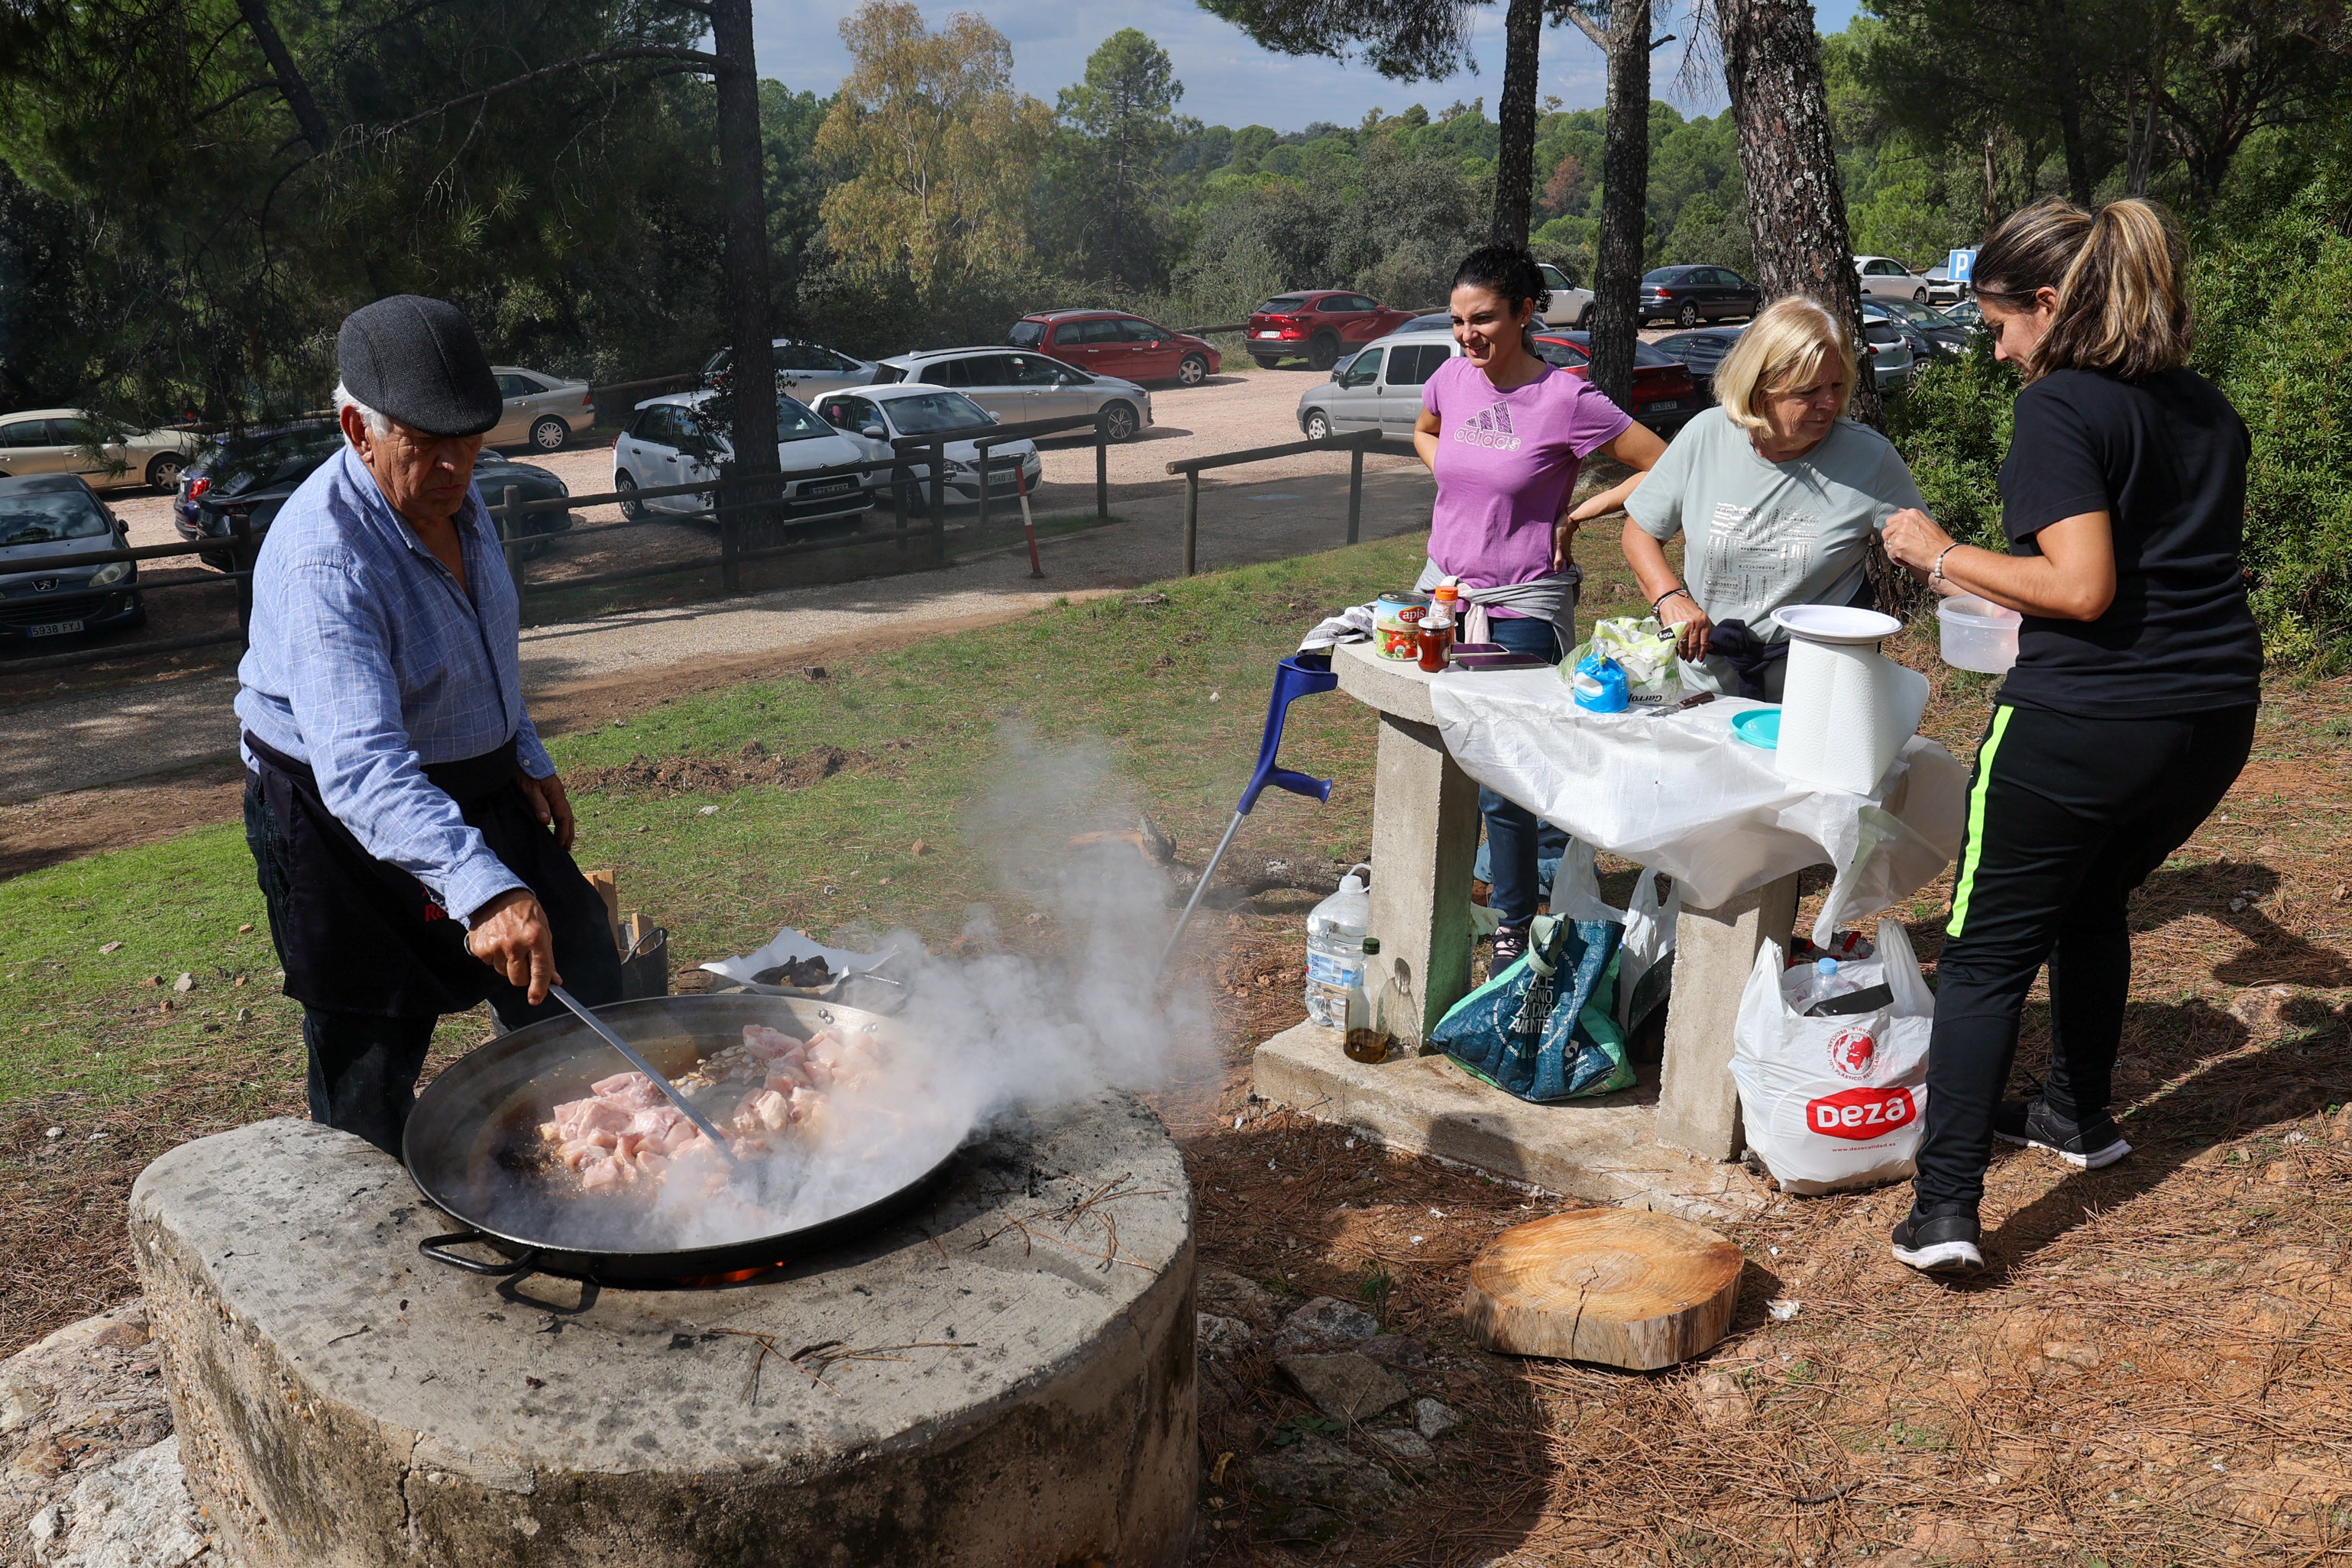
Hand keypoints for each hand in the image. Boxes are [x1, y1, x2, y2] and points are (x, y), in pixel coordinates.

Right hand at [466, 889, 561, 1004]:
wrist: (494, 895)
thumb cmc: (524, 911)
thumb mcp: (543, 928)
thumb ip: (548, 956)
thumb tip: (554, 980)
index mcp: (535, 937)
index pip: (540, 971)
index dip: (539, 989)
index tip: (537, 999)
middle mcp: (514, 944)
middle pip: (519, 979)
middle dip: (523, 975)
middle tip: (523, 960)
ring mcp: (495, 947)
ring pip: (504, 973)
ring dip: (508, 965)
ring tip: (509, 945)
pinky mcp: (480, 949)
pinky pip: (490, 965)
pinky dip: (495, 958)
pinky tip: (497, 942)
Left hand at [515, 768, 574, 849]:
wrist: (522, 753)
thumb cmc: (525, 768)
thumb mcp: (529, 787)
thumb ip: (538, 803)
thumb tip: (547, 821)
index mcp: (556, 793)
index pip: (563, 817)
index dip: (563, 832)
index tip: (561, 846)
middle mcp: (558, 793)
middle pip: (567, 816)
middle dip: (568, 833)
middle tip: (567, 849)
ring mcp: (554, 792)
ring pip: (563, 813)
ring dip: (565, 827)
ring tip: (563, 840)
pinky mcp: (547, 791)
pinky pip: (557, 809)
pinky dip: (558, 819)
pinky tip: (554, 824)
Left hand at [1552, 514, 1580, 570]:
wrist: (1568, 518)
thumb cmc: (1561, 531)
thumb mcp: (1557, 545)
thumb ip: (1558, 557)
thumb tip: (1557, 570)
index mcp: (1566, 551)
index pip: (1569, 563)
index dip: (1568, 569)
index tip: (1566, 576)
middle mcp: (1567, 548)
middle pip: (1567, 558)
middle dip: (1564, 564)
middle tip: (1560, 570)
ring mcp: (1566, 542)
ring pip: (1565, 552)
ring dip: (1562, 557)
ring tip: (1557, 562)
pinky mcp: (1564, 537)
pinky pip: (1563, 546)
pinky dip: (1560, 550)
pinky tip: (1557, 549)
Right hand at [1657, 590, 1711, 661]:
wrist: (1672, 598)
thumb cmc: (1685, 607)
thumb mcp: (1699, 616)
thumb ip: (1704, 630)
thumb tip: (1708, 646)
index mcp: (1703, 621)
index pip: (1704, 641)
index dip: (1702, 652)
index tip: (1700, 658)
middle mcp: (1694, 624)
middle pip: (1694, 645)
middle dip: (1692, 655)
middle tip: (1691, 659)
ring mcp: (1683, 626)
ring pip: (1684, 645)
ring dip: (1684, 653)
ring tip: (1684, 656)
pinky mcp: (1673, 627)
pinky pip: (1675, 641)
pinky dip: (1676, 648)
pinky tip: (1677, 651)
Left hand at [1881, 508, 1954, 575]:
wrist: (1945, 555)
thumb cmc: (1939, 542)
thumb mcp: (1928, 523)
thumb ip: (1912, 518)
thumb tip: (1899, 510)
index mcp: (1912, 513)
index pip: (1891, 521)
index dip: (1895, 532)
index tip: (1903, 539)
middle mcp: (1904, 521)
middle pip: (1886, 532)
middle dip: (1892, 541)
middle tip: (1904, 548)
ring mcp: (1900, 533)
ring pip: (1887, 544)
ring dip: (1894, 551)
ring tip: (1907, 555)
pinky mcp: (1897, 546)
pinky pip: (1890, 555)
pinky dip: (1897, 560)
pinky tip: (1907, 561)